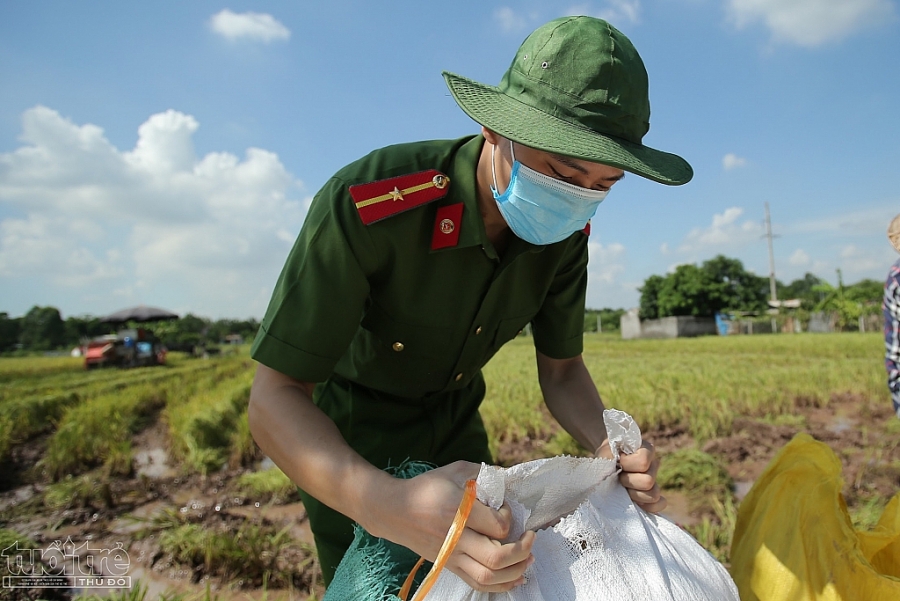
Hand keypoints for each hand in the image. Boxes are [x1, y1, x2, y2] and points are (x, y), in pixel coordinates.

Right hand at [363, 461, 533, 592]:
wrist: (394, 511)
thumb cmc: (425, 488)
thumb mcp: (454, 471)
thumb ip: (482, 473)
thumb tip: (506, 477)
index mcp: (458, 512)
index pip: (497, 525)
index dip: (510, 517)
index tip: (506, 507)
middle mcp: (456, 538)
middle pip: (497, 557)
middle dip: (522, 550)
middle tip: (530, 538)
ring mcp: (451, 556)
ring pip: (488, 577)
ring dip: (515, 571)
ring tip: (528, 560)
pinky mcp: (449, 566)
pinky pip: (477, 583)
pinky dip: (500, 585)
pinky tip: (515, 577)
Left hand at [596, 439, 665, 512]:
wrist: (604, 469)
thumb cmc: (606, 458)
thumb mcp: (606, 452)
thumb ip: (611, 455)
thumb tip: (619, 467)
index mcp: (646, 449)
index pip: (642, 461)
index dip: (626, 464)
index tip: (617, 462)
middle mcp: (654, 464)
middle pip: (648, 480)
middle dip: (628, 481)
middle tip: (618, 477)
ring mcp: (656, 481)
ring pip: (653, 494)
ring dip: (634, 494)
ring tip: (623, 488)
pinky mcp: (654, 496)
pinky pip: (660, 504)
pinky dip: (648, 506)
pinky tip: (635, 502)